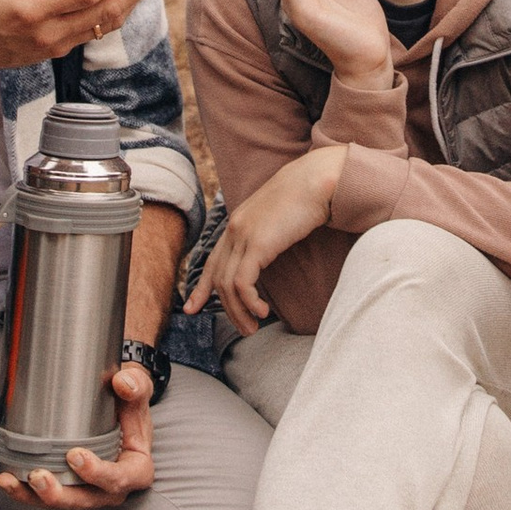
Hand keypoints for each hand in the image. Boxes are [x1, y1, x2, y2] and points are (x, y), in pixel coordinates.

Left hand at [0, 359, 158, 509]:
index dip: (96, 473)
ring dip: (27, 495)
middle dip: (56, 494)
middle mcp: (108, 487)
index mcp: (134, 470)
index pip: (118, 479)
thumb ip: (135, 386)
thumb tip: (122, 383)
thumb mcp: (138, 391)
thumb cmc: (128, 405)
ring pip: (55, 500)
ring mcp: (84, 489)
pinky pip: (37, 492)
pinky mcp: (63, 485)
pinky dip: (14, 483)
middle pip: (83, 500)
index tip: (75, 455)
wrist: (116, 411)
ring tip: (5, 477)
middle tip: (36, 476)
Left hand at [192, 148, 345, 334]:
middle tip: (243, 329)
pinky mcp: (257, 244)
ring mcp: (244, 235)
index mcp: (237, 223)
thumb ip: (268, 234)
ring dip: (239, 312)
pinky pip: (242, 282)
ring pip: (228, 284)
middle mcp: (234, 229)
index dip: (201, 287)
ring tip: (253, 327)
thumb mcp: (279, 218)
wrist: (317, 180)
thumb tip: (270, 253)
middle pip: (218, 278)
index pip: (211, 261)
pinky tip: (262, 311)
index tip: (193, 307)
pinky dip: (250, 302)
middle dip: (226, 309)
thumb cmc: (306, 198)